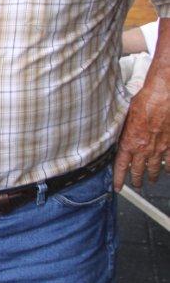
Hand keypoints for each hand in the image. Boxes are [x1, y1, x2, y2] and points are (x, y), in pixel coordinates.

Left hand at [113, 73, 169, 190]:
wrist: (162, 96)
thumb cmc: (144, 101)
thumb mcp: (125, 117)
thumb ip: (122, 131)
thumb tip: (117, 136)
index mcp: (129, 143)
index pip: (121, 167)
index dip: (118, 179)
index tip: (118, 187)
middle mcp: (143, 149)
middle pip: (138, 170)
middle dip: (136, 180)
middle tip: (136, 185)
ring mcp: (158, 148)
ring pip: (154, 168)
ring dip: (152, 176)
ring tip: (152, 180)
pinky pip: (169, 161)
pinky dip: (168, 167)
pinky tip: (167, 170)